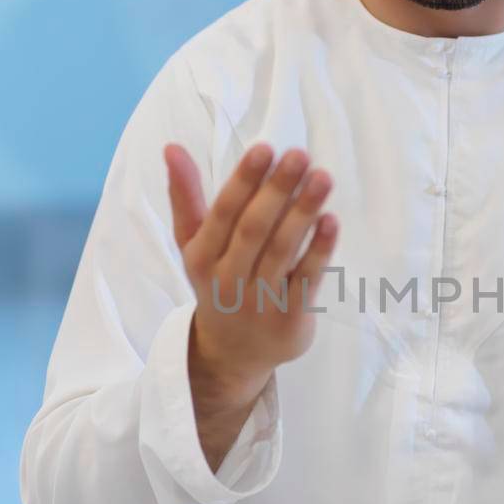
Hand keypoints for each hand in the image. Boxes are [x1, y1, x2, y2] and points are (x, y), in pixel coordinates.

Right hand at [165, 142, 338, 399]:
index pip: (223, 214)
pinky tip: (331, 220)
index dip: (244, 182)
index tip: (264, 148)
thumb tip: (171, 148)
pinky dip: (320, 250)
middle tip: (300, 155)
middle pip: (254, 229)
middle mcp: (228, 280)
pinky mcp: (290, 319)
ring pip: (282, 251)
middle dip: (276, 190)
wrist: (232, 355)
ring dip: (303, 212)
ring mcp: (260, 302)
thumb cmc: (218, 283)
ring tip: (322, 177)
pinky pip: (307, 280)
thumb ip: (185, 197)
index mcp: (202, 257)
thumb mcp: (194, 245)